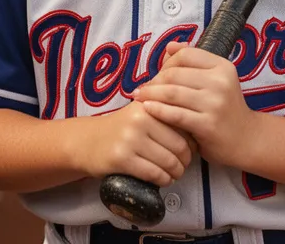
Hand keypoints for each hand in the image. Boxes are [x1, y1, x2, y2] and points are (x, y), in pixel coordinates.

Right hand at [70, 100, 193, 187]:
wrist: (87, 141)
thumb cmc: (122, 128)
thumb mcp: (142, 111)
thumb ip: (165, 110)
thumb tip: (197, 120)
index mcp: (149, 105)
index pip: (184, 126)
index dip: (192, 142)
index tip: (190, 151)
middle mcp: (140, 119)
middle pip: (179, 146)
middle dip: (185, 161)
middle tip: (183, 166)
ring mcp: (130, 138)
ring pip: (168, 161)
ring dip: (176, 173)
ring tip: (174, 174)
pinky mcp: (121, 158)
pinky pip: (153, 173)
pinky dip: (162, 180)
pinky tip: (162, 179)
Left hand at [133, 43, 255, 167]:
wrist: (245, 140)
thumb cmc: (225, 108)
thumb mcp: (215, 80)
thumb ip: (193, 62)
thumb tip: (170, 45)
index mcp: (222, 67)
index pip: (185, 55)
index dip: (166, 63)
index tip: (156, 74)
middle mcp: (221, 82)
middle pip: (175, 74)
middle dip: (154, 81)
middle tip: (141, 88)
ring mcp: (215, 103)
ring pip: (172, 93)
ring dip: (150, 94)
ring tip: (138, 97)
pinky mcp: (207, 125)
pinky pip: (175, 114)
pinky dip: (157, 110)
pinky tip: (147, 109)